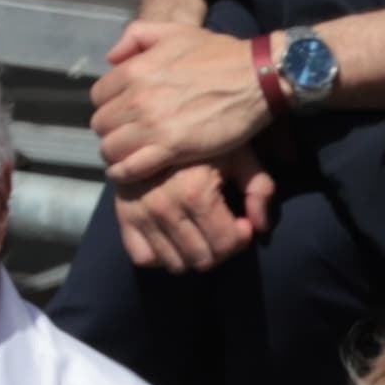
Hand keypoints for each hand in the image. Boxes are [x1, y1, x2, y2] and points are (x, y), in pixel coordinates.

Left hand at [89, 23, 277, 189]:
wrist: (255, 78)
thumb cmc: (218, 54)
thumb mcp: (173, 31)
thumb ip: (136, 36)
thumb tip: (111, 58)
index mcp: (134, 69)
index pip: (98, 96)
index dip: (108, 105)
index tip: (121, 111)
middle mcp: (137, 98)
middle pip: (101, 124)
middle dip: (111, 130)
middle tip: (126, 134)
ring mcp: (152, 126)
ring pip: (111, 148)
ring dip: (116, 153)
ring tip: (128, 153)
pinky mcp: (171, 150)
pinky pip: (130, 168)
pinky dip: (123, 173)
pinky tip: (127, 172)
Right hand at [111, 154, 273, 275]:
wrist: (155, 119)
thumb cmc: (204, 138)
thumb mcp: (239, 154)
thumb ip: (259, 189)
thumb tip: (261, 228)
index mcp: (195, 193)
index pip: (225, 246)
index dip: (241, 238)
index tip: (242, 223)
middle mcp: (165, 208)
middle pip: (202, 260)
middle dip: (220, 249)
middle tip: (222, 228)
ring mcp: (141, 214)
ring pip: (175, 264)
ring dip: (193, 254)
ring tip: (200, 231)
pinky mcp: (124, 216)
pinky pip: (143, 257)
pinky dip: (159, 254)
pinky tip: (173, 236)